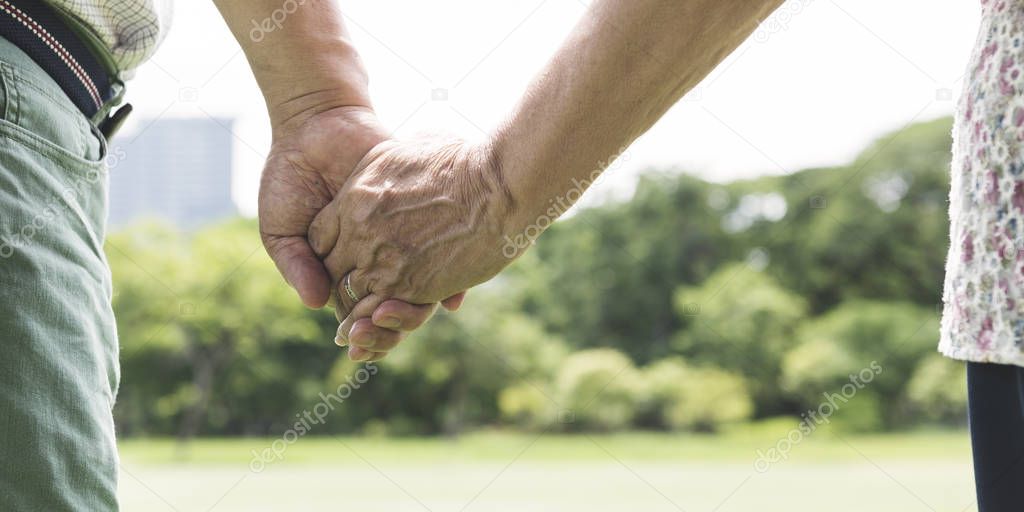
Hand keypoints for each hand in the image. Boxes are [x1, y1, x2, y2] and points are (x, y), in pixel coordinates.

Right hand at [258, 106, 447, 351]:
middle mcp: (375, 257)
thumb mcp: (280, 226)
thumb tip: (316, 303)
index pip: (355, 309)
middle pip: (390, 303)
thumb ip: (295, 263)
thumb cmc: (289, 177)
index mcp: (343, 266)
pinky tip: (454, 292)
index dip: (359, 331)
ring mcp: (400, 237)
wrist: (317, 124)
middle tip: (392, 339)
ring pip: (418, 283)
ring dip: (422, 305)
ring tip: (422, 315)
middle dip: (393, 327)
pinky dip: (449, 272)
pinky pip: (440, 248)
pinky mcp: (419, 214)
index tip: (358, 346)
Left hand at [308, 136, 516, 356]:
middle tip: (355, 294)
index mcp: (356, 196)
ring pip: (351, 298)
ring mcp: (381, 259)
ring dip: (358, 312)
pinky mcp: (409, 285)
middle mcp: (359, 230)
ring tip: (366, 322)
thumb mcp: (420, 144)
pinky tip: (389, 320)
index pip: (319, 236)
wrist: (499, 183)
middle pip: (331, 269)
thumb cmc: (468, 160)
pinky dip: (383, 321)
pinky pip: (381, 313)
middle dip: (342, 283)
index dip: (331, 250)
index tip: (348, 256)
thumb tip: (416, 146)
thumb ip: (404, 154)